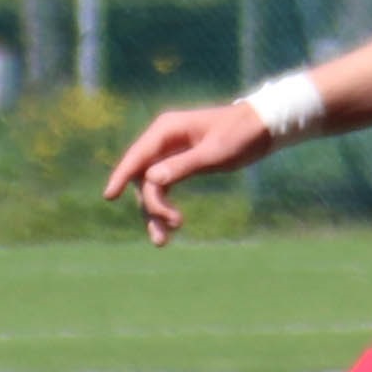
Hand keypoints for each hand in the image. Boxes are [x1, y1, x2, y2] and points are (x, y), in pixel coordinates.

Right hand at [102, 101, 270, 244]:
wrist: (262, 129)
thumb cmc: (241, 135)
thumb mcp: (214, 153)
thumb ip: (183, 165)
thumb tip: (151, 179)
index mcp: (167, 129)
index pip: (137, 155)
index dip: (121, 175)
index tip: (110, 196)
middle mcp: (163, 140)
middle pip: (143, 177)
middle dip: (151, 205)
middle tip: (174, 225)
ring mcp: (169, 153)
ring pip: (151, 187)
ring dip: (155, 212)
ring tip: (163, 241)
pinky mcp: (178, 165)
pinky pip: (163, 188)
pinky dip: (165, 207)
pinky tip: (171, 227)